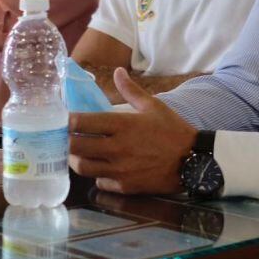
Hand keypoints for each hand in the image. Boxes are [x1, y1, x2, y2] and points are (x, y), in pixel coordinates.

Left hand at [69, 68, 196, 194]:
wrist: (194, 161)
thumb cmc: (173, 131)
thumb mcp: (154, 106)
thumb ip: (131, 90)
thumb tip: (117, 71)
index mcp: (122, 125)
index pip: (81, 122)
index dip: (67, 120)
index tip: (64, 118)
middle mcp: (117, 148)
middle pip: (75, 147)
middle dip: (66, 141)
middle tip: (65, 137)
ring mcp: (120, 170)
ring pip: (83, 167)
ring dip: (77, 160)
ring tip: (79, 153)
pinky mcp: (125, 186)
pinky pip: (100, 182)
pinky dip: (97, 175)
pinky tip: (101, 168)